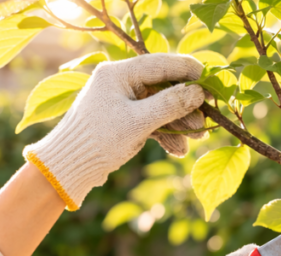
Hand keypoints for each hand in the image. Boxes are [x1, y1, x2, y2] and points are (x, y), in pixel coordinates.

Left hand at [24, 53, 205, 210]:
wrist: (69, 167)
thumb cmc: (98, 140)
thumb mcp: (138, 122)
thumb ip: (170, 104)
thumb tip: (198, 92)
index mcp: (118, 73)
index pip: (161, 64)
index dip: (189, 71)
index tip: (212, 81)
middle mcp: (120, 83)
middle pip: (164, 88)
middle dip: (186, 106)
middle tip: (207, 120)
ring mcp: (123, 103)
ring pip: (160, 107)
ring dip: (180, 124)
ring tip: (197, 138)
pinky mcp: (124, 122)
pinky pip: (152, 123)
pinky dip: (166, 135)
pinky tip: (178, 150)